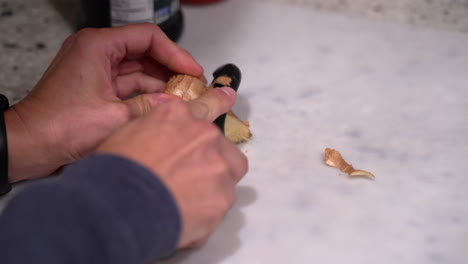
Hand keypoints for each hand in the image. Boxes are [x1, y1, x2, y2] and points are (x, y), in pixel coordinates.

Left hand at [5, 23, 203, 181]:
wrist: (29, 146)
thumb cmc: (57, 127)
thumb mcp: (115, 117)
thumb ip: (152, 107)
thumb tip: (180, 105)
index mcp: (98, 46)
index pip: (148, 38)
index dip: (176, 53)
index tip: (193, 70)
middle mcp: (97, 53)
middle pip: (146, 52)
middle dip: (171, 69)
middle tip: (193, 85)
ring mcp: (96, 70)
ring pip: (140, 70)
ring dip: (162, 83)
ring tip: (185, 97)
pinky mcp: (97, 87)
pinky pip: (130, 85)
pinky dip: (148, 94)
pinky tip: (166, 105)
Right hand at [97, 88, 247, 247]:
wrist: (119, 206)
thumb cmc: (114, 171)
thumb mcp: (127, 133)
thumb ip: (155, 128)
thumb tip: (164, 136)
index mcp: (177, 116)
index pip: (207, 104)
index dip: (218, 102)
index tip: (228, 97)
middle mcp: (203, 134)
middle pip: (222, 145)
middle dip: (212, 159)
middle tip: (192, 177)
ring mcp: (218, 164)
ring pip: (229, 172)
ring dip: (214, 183)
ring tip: (188, 199)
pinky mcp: (223, 195)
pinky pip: (223, 200)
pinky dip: (210, 208)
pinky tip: (188, 214)